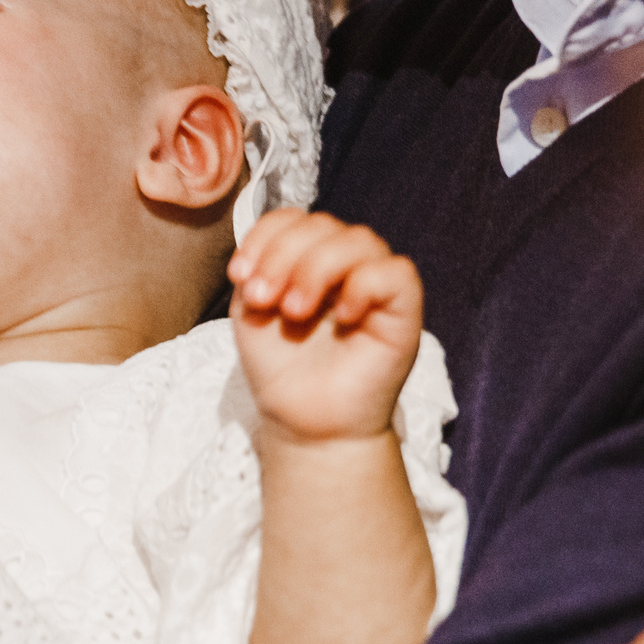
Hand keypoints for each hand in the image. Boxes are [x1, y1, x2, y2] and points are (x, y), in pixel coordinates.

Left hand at [229, 209, 422, 443]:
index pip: (294, 218)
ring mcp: (375, 284)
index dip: (265, 236)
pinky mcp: (403, 310)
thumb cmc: (283, 369)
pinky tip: (341, 318)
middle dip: (283, 256)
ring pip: (359, 239)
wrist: (306, 424)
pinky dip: (363, 285)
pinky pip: (396, 272)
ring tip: (294, 311)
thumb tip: (261, 252)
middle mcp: (345, 265)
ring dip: (316, 268)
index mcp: (308, 260)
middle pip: (322, 224)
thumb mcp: (253, 312)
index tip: (240, 276)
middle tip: (264, 300)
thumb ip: (256, 272)